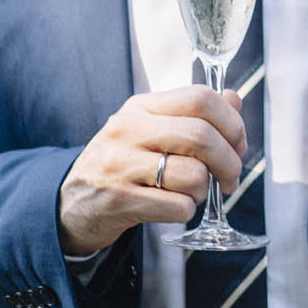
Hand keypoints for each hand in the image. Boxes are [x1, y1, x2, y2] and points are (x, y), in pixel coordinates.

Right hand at [57, 87, 246, 255]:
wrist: (69, 205)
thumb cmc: (122, 164)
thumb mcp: (151, 129)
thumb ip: (193, 113)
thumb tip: (234, 98)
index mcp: (141, 106)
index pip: (200, 98)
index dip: (232, 122)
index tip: (239, 143)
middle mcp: (128, 130)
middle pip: (202, 136)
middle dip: (229, 161)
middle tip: (230, 177)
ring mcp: (120, 165)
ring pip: (194, 174)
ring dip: (204, 190)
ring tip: (191, 192)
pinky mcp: (119, 200)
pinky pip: (178, 206)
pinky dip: (186, 210)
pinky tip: (172, 207)